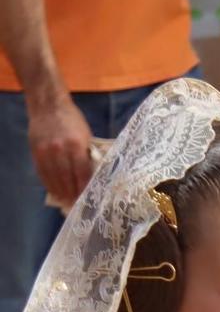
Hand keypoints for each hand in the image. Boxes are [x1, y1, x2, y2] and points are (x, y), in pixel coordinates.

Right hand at [26, 93, 93, 207]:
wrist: (48, 106)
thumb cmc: (73, 120)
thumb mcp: (86, 135)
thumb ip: (87, 153)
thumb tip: (92, 174)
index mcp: (76, 145)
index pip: (82, 172)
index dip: (84, 187)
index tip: (88, 199)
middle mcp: (60, 150)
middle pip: (67, 178)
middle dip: (73, 193)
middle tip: (77, 205)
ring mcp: (45, 151)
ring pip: (53, 177)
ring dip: (60, 192)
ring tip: (66, 202)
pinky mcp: (35, 152)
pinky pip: (42, 172)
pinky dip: (48, 184)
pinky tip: (54, 191)